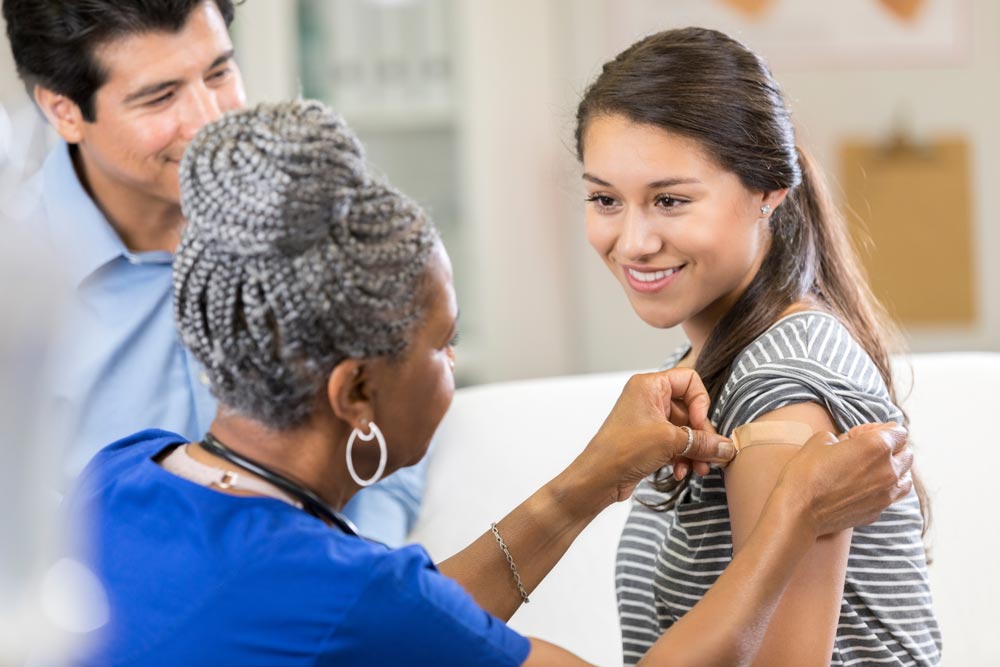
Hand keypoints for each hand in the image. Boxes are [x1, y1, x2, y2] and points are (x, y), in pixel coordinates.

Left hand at [577, 369, 734, 505]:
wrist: (597, 479)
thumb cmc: (622, 450)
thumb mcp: (669, 442)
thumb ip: (703, 442)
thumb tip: (729, 448)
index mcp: (649, 386)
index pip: (689, 380)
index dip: (701, 402)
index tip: (699, 425)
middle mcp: (648, 399)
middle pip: (690, 409)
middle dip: (701, 435)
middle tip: (711, 456)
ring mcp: (648, 421)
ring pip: (684, 430)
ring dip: (694, 451)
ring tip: (700, 471)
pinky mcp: (648, 441)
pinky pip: (675, 444)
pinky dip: (682, 458)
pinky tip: (681, 474)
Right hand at [774, 423, 912, 536]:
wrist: (799, 510)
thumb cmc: (806, 472)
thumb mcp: (820, 440)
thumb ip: (843, 437)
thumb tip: (847, 443)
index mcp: (877, 446)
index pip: (898, 431)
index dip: (879, 428)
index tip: (861, 434)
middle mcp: (888, 470)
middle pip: (906, 453)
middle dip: (891, 448)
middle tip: (867, 450)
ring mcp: (886, 494)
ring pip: (906, 478)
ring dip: (895, 470)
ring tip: (876, 470)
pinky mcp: (878, 511)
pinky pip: (892, 496)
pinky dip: (886, 489)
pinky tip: (868, 488)